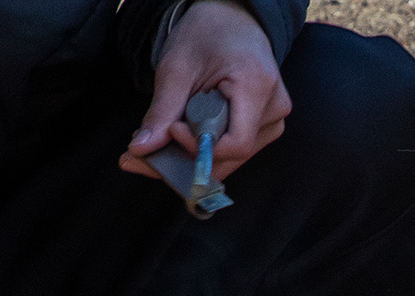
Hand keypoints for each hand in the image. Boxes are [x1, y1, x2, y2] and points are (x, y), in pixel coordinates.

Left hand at [120, 0, 291, 182]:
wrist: (232, 17)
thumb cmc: (207, 33)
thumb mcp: (177, 67)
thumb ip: (161, 111)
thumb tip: (140, 150)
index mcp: (256, 86)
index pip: (235, 144)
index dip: (199, 147)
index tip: (172, 128)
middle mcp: (274, 107)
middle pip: (232, 157)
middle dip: (187, 159)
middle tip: (150, 149)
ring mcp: (274, 118)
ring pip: (232, 159)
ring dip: (195, 155)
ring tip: (169, 132)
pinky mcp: (268, 124)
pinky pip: (235, 151)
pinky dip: (207, 149)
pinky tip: (186, 133)